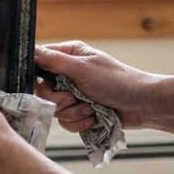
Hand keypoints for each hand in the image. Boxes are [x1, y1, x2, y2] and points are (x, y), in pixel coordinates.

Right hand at [35, 41, 157, 132]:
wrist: (142, 106)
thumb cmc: (117, 81)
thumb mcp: (82, 68)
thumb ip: (54, 61)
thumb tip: (31, 51)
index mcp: (69, 56)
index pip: (38, 62)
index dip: (35, 76)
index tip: (41, 85)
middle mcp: (69, 74)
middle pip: (42, 90)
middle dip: (58, 99)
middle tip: (72, 98)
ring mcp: (74, 94)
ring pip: (54, 109)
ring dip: (72, 112)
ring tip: (90, 108)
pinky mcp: (80, 112)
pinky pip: (65, 121)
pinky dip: (79, 122)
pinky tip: (93, 117)